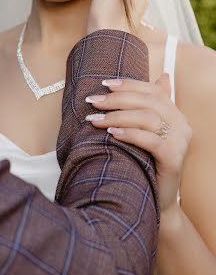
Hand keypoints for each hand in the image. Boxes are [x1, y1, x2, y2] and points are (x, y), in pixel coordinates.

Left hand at [85, 74, 191, 213]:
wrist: (156, 199)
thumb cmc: (146, 162)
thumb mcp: (143, 132)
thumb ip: (145, 107)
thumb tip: (158, 76)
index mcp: (174, 114)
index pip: (152, 91)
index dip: (128, 85)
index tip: (104, 84)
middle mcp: (181, 124)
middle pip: (148, 102)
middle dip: (117, 99)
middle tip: (93, 101)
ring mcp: (180, 141)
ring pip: (148, 119)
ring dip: (117, 116)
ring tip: (95, 119)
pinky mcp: (174, 159)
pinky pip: (151, 141)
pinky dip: (130, 134)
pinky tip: (112, 133)